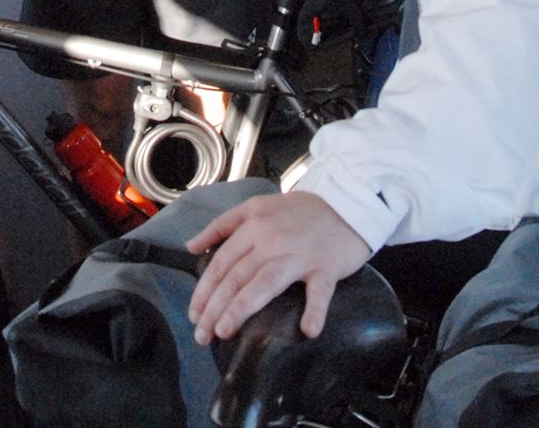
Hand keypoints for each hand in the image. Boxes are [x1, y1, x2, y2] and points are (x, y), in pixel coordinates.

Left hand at [185, 193, 371, 343]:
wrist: (347, 204)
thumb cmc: (301, 210)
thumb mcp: (257, 206)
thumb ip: (223, 225)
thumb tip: (191, 246)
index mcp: (254, 226)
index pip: (222, 262)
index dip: (204, 290)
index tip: (194, 315)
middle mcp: (272, 240)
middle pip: (237, 276)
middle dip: (214, 307)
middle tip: (202, 335)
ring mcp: (300, 255)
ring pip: (265, 283)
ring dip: (242, 308)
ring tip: (224, 331)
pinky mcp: (327, 267)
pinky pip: (320, 291)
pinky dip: (316, 310)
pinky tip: (308, 330)